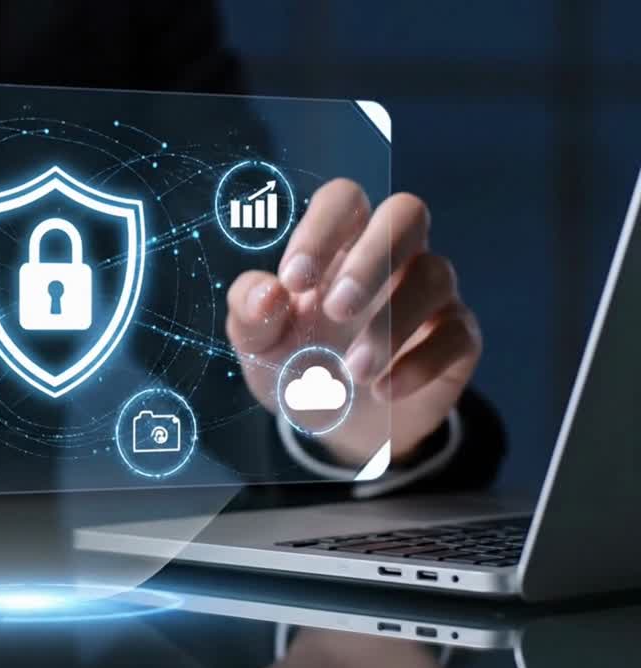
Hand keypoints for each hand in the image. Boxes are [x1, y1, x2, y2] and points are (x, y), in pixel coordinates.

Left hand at [226, 180, 481, 464]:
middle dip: (371, 258)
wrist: (340, 427)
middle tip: (335, 310)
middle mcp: (392, 257)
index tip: (294, 280)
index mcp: (339, 245)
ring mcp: (431, 294)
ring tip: (354, 372)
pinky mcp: (458, 337)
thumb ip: (250, 310)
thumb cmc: (299, 365)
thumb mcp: (259, 343)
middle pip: (406, 212)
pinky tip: (383, 391)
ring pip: (435, 274)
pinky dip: (419, 364)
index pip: (343, 200)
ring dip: (391, 324)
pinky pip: (457, 333)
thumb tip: (267, 292)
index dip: (321, 228)